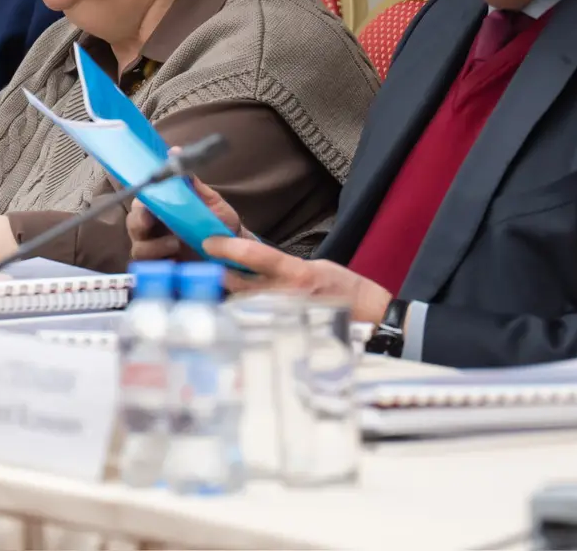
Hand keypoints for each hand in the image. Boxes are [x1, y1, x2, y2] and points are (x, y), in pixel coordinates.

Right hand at [128, 175, 238, 260]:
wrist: (236, 254)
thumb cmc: (220, 224)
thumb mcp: (210, 201)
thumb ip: (192, 181)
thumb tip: (175, 152)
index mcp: (163, 207)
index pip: (141, 200)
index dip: (140, 201)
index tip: (147, 204)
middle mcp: (155, 227)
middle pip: (133, 223)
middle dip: (139, 223)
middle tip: (151, 224)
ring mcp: (157, 250)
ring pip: (137, 248)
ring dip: (152, 247)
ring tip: (175, 244)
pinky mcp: (164, 269)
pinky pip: (150, 269)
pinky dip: (159, 265)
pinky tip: (174, 262)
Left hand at [203, 235, 391, 323]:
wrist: (369, 318)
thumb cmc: (343, 289)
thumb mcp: (314, 266)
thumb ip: (280, 266)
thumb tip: (249, 260)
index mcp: (297, 273)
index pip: (255, 256)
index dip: (228, 248)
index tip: (209, 243)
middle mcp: (287, 297)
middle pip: (238, 285)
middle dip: (220, 275)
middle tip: (208, 266)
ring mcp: (284, 319)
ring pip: (242, 305)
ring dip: (230, 296)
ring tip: (224, 287)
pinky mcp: (284, 333)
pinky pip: (255, 322)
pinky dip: (244, 316)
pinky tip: (238, 313)